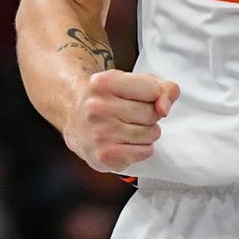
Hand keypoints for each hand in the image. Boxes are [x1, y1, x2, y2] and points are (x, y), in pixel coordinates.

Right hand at [64, 70, 178, 172]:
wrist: (75, 119)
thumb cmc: (108, 99)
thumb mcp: (132, 82)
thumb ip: (161, 87)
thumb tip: (164, 108)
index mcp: (103, 83)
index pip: (153, 90)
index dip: (154, 95)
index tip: (141, 97)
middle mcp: (97, 107)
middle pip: (152, 114)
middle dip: (150, 115)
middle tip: (132, 115)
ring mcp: (99, 133)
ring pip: (151, 134)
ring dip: (147, 133)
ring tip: (129, 128)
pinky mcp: (103, 156)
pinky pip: (144, 152)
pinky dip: (141, 149)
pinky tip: (126, 143)